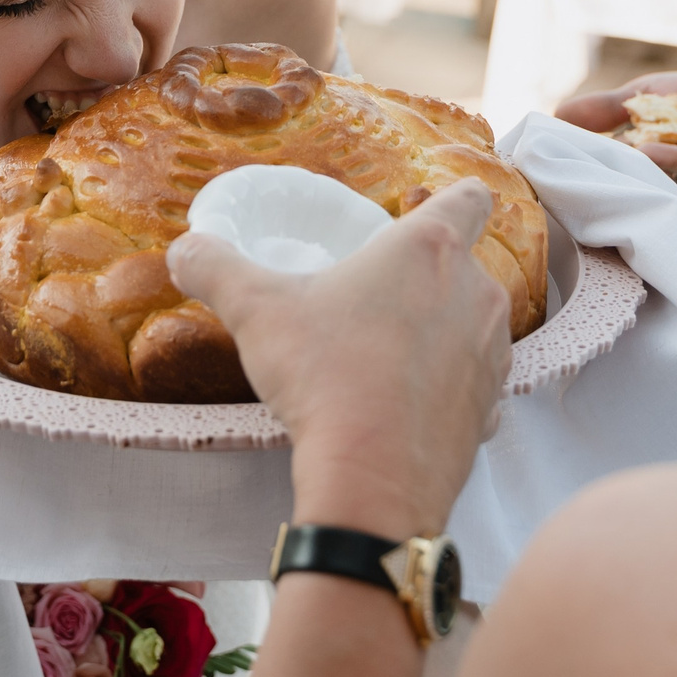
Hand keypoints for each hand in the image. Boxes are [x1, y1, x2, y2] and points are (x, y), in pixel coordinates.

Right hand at [170, 178, 510, 539]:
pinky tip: (403, 404)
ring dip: (439, 332)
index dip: (456, 198)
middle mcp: (476, 292)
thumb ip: (216, 268)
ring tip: (383, 357)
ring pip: (472, 325)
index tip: (429, 211)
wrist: (372, 478)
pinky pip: (472, 385)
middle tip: (373, 302)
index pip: (471, 198)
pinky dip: (445, 389)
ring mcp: (492, 354)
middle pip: (464, 265)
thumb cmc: (324, 377)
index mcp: (430, 250)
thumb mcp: (254, 311)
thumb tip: (184, 249)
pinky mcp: (492, 409)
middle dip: (426, 278)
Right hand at [553, 71, 676, 197]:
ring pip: (646, 178)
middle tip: (550, 174)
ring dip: (621, 171)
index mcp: (634, 154)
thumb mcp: (643, 95)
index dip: (568, 157)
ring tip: (586, 166)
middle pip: (616, 177)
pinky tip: (645, 153)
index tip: (535, 156)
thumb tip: (555, 113)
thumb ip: (604, 106)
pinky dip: (667, 160)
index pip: (595, 158)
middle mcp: (656, 171)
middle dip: (587, 174)